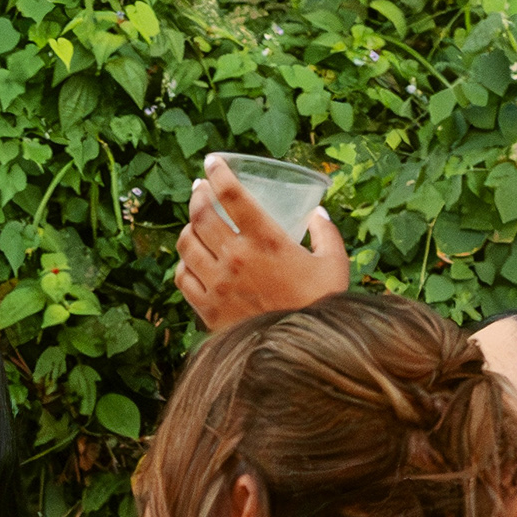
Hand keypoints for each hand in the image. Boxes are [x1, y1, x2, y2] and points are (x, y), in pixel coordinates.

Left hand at [177, 155, 348, 330]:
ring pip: (186, 244)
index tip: (213, 161)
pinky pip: (182, 277)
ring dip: (188, 227)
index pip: (232, 195)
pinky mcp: (207, 309)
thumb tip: (316, 212)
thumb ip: (325, 232)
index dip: (218, 172)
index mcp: (266, 241)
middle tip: (200, 188)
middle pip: (201, 215)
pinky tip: (191, 260)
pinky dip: (183, 263)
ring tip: (195, 223)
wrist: (301, 355)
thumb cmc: (321, 306)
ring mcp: (218, 284)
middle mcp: (236, 258)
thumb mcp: (334, 263)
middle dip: (197, 195)